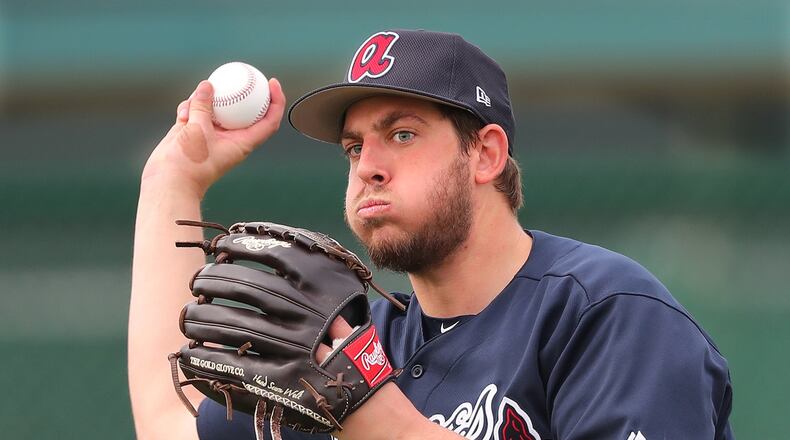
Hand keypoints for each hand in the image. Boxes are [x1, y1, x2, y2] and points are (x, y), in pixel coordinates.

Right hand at [142, 78, 285, 196]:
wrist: (168, 182)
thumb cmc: (190, 163)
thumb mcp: (197, 131)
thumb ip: (203, 107)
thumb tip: (207, 85)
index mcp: (243, 142)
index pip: (268, 121)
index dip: (276, 101)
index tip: (272, 82)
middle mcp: (230, 138)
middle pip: (244, 111)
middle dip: (244, 92)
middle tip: (242, 72)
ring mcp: (211, 135)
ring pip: (217, 108)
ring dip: (209, 98)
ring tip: (203, 91)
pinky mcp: (192, 133)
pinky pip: (195, 113)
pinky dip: (190, 108)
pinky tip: (184, 109)